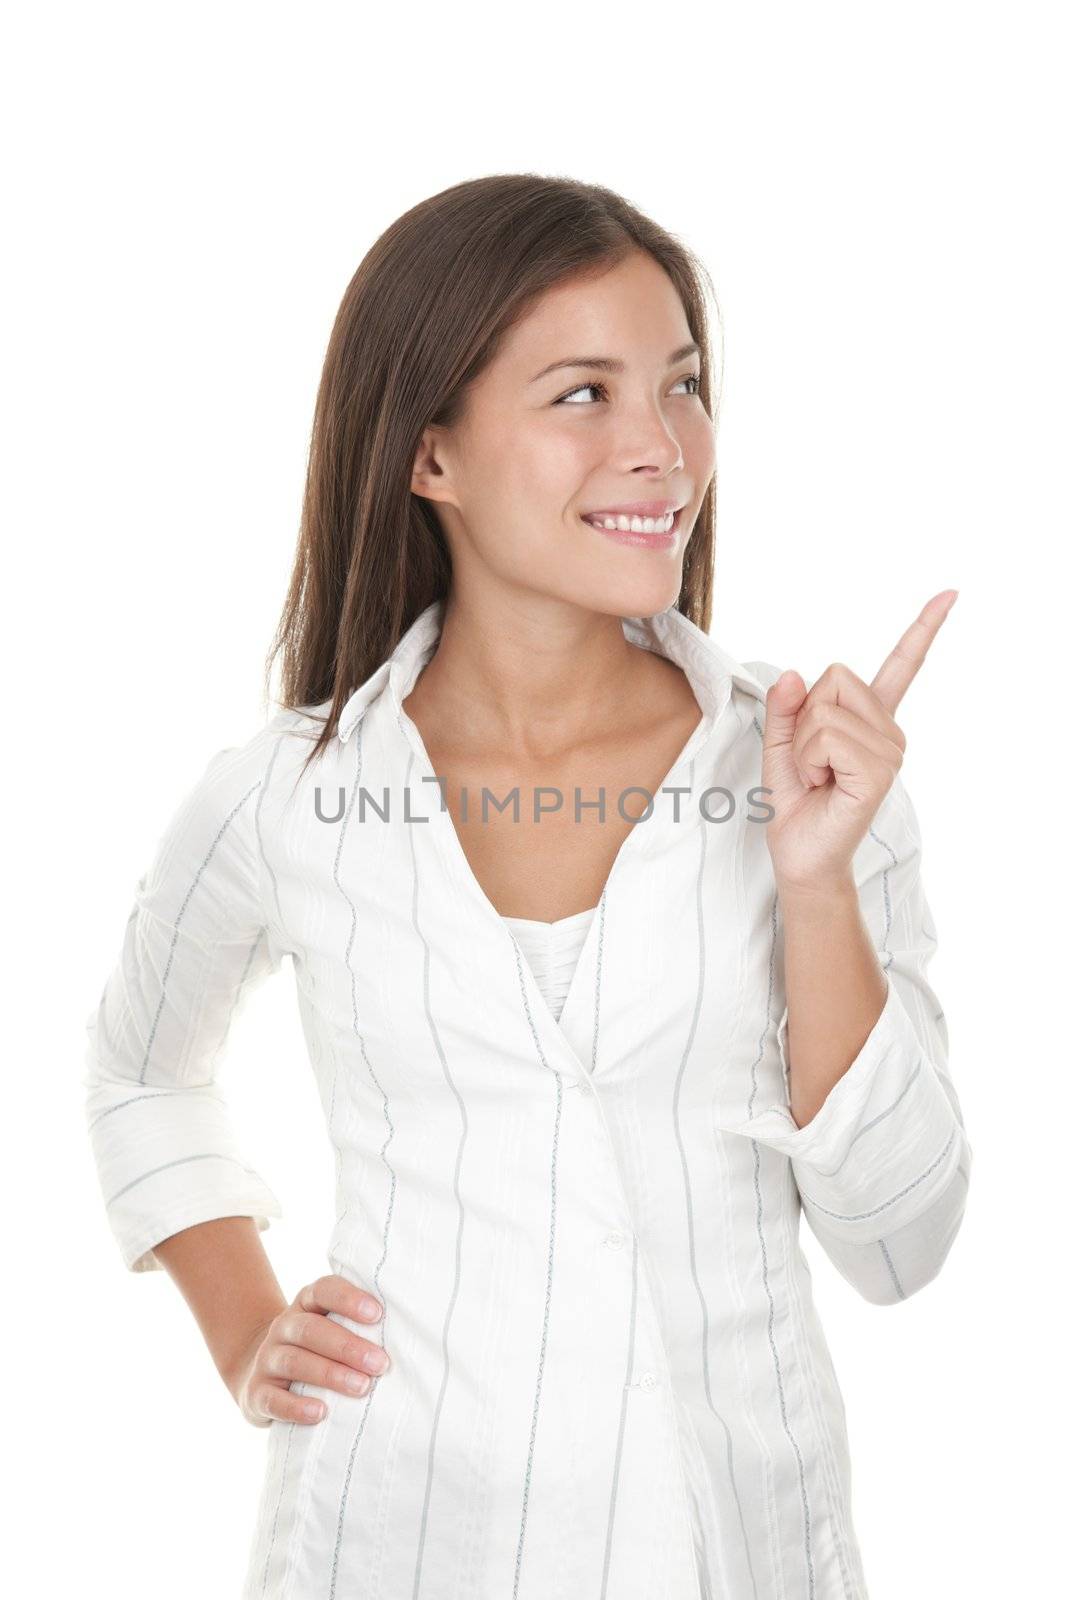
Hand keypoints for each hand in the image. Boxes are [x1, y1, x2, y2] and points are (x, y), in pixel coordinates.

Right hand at [227, 1274, 389, 1428]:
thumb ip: (360, 1326)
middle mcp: (284, 1327)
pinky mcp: (256, 1393)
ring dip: (330, 1374)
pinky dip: (296, 1407)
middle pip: (312, 1330)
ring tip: (361, 1388)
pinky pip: (273, 1399)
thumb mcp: (331, 1328)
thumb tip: (409, 1336)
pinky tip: (320, 1413)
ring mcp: (267, 1359)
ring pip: (295, 1361)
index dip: (349, 1300)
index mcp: (306, 1304)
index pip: (324, 1291)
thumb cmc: (317, 1350)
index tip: (377, 1314)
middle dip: (348, 1346)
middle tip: (381, 1364)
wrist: (261, 1374)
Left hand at [760, 589, 957, 894]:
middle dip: (803, 715)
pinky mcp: (879, 772)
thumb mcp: (780, 743)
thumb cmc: (795, 802)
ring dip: (802, 745)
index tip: (950, 594)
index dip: (924, 629)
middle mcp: (889, 732)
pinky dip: (808, 759)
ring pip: (824, 710)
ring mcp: (889, 752)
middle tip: (810, 760)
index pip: (901, 667)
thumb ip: (785, 706)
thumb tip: (793, 674)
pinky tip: (822, 784)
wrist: (799, 854)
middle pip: (834, 676)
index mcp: (871, 720)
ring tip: (816, 776)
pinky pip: (826, 736)